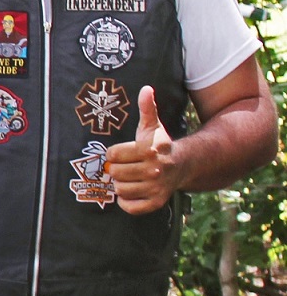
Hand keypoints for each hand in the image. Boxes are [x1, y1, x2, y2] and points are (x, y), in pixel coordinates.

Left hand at [106, 86, 180, 215]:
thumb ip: (147, 108)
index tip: (122, 153)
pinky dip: (126, 203)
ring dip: (121, 185)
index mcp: (149, 149)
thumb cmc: (160, 144)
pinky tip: (132, 192)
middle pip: (115, 173)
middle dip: (116, 169)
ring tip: (131, 178)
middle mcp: (154, 169)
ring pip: (120, 189)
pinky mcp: (157, 202)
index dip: (113, 154)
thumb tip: (146, 88)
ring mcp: (156, 187)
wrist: (183, 165)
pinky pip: (130, 207)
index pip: (112, 155)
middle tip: (125, 167)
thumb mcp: (152, 126)